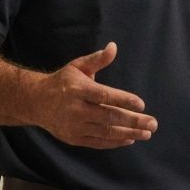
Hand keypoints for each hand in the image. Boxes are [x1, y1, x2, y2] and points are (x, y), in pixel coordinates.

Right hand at [36, 41, 157, 148]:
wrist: (37, 102)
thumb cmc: (63, 81)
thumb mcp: (77, 66)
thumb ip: (97, 59)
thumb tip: (113, 47)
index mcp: (78, 90)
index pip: (104, 96)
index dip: (123, 100)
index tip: (142, 104)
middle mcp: (76, 109)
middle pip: (109, 117)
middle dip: (133, 121)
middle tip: (153, 123)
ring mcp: (75, 126)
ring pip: (106, 132)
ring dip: (129, 133)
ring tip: (146, 133)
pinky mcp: (74, 138)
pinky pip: (98, 142)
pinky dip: (115, 142)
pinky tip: (130, 138)